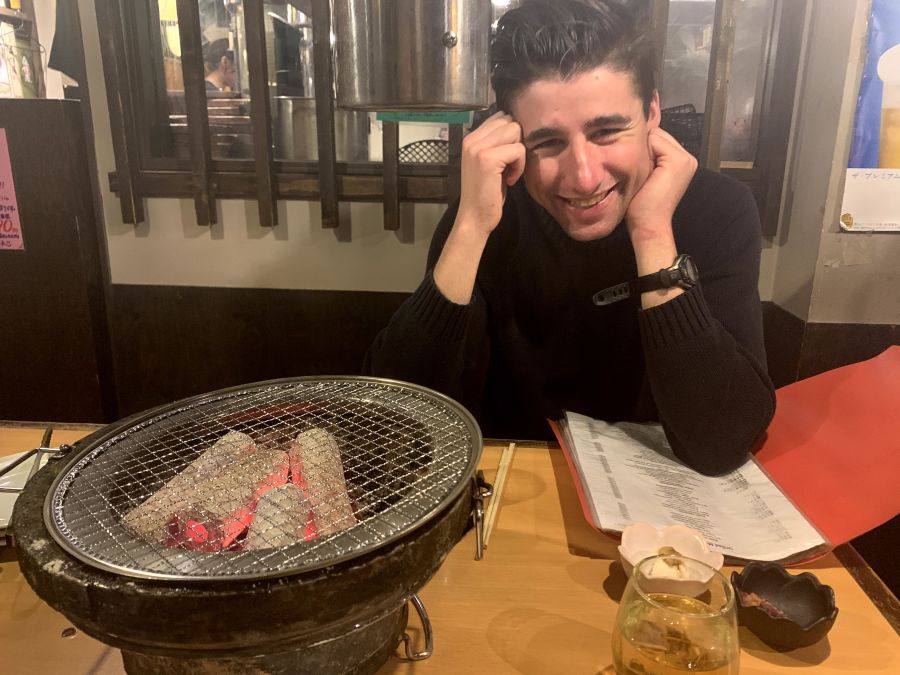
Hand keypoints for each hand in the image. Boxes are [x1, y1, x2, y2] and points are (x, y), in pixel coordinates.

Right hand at [433, 113, 524, 304]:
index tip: (507, 157)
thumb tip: (516, 127)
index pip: (500, 116)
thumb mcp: (490, 163)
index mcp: (470, 138)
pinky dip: (519, 166)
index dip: (511, 135)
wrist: (474, 218)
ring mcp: (478, 148)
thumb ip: (497, 143)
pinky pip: (518, 150)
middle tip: (509, 165)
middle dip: (516, 142)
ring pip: (515, 131)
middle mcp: (472, 139)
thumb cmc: (485, 194)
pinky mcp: (488, 159)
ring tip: (509, 171)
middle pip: (510, 121)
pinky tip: (509, 180)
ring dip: (519, 153)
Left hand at [625, 128, 697, 308]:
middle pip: (656, 133)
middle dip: (643, 148)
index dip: (642, 149)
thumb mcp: (643, 174)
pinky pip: (654, 140)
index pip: (657, 137)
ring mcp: (685, 158)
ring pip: (654, 135)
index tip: (638, 169)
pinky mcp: (678, 160)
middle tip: (639, 173)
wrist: (648, 225)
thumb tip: (632, 134)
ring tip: (642, 174)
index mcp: (681, 160)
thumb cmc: (641, 206)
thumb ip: (645, 156)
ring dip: (642, 151)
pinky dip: (644, 153)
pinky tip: (644, 172)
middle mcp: (687, 157)